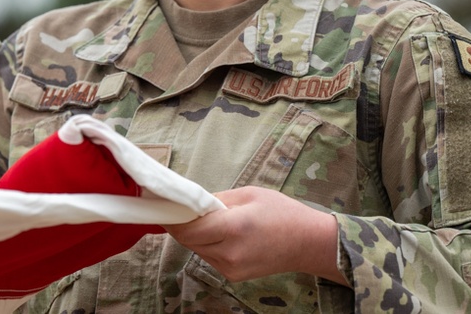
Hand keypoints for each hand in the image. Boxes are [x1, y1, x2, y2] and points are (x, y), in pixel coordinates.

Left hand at [163, 186, 348, 285]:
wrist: (308, 243)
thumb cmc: (283, 213)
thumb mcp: (249, 194)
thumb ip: (216, 200)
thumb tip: (190, 203)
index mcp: (234, 228)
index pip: (188, 227)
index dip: (172, 216)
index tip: (162, 204)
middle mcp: (229, 252)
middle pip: (188, 240)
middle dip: (179, 224)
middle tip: (176, 207)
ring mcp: (231, 268)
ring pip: (197, 249)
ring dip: (193, 234)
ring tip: (201, 218)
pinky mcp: (233, 276)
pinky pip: (209, 257)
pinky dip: (206, 244)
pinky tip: (217, 232)